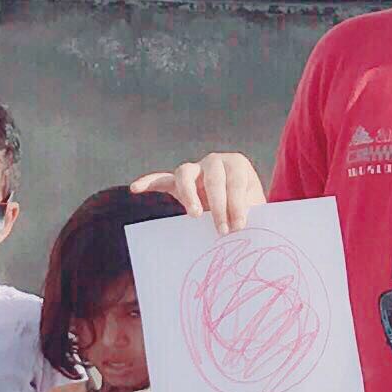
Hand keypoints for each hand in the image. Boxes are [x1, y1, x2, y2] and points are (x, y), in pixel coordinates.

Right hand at [132, 150, 264, 231]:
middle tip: (222, 230)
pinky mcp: (179, 181)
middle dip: (219, 206)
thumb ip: (249, 212)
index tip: (239, 226)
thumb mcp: (255, 208)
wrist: (240, 207)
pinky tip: (136, 188)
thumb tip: (242, 228)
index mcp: (237, 164)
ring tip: (194, 214)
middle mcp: (214, 161)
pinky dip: (148, 182)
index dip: (238, 204)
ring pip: (185, 172)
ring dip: (189, 194)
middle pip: (213, 178)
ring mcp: (195, 169)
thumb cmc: (249, 208)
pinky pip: (162, 179)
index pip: (235, 182)